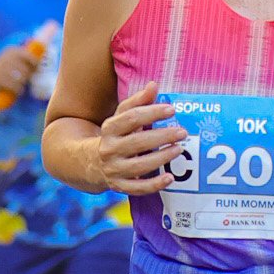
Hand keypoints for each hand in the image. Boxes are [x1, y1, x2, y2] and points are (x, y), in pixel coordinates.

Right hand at [0, 42, 37, 96]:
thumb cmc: (4, 66)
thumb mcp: (11, 56)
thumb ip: (25, 56)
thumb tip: (40, 64)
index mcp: (11, 50)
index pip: (28, 55)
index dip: (35, 63)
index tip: (36, 68)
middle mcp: (6, 58)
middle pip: (26, 70)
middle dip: (28, 76)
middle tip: (25, 78)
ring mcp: (1, 69)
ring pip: (21, 79)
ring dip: (23, 83)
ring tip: (20, 84)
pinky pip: (15, 87)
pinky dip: (18, 90)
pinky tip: (18, 90)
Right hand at [97, 79, 184, 193]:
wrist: (92, 163)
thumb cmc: (115, 135)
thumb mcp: (121, 117)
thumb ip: (138, 101)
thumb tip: (153, 85)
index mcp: (109, 129)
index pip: (130, 118)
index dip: (151, 113)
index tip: (171, 109)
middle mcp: (109, 149)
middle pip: (136, 142)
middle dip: (161, 136)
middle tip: (182, 132)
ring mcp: (114, 169)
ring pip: (139, 166)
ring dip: (161, 158)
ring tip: (179, 149)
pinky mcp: (120, 186)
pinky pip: (137, 188)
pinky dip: (154, 185)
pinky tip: (170, 178)